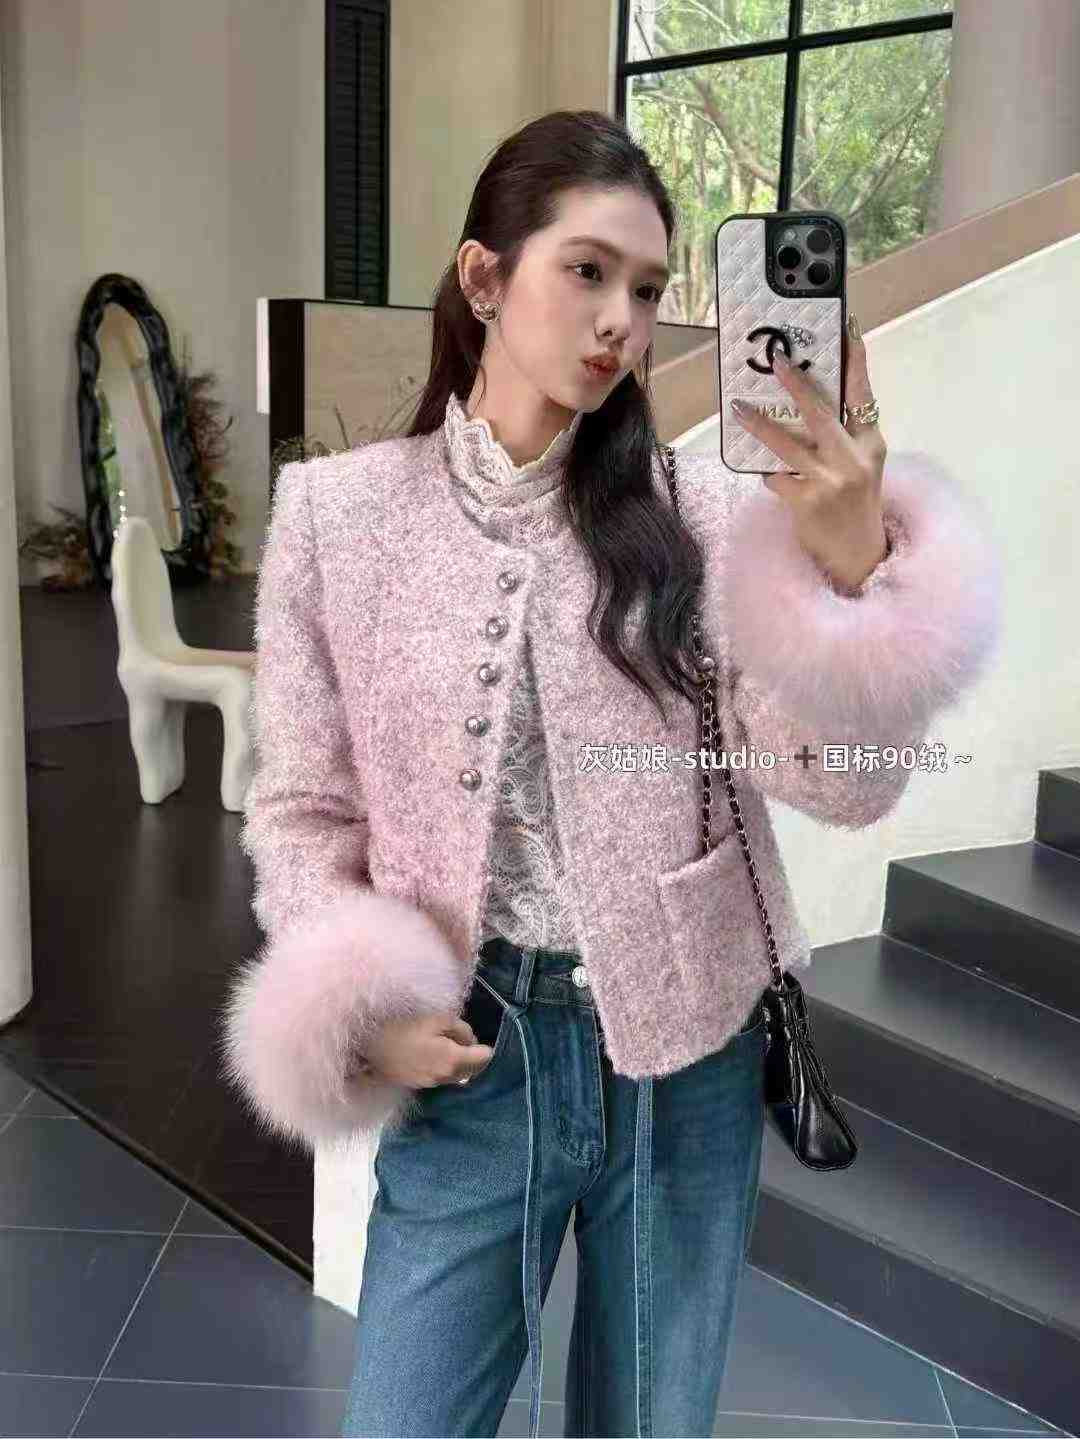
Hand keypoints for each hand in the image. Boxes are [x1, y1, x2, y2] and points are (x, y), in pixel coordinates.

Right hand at [349, 1013, 493, 1088]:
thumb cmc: (405, 1027)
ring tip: (447, 1045)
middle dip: (474, 1057)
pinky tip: (433, 1055)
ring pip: (459, 1076)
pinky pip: (443, 1078)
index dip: (483, 1046)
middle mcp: (446, 1077)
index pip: (484, 1059)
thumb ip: (461, 1029)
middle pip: (474, 1071)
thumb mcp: (438, 1019)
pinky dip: (445, 1068)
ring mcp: (432, 1084)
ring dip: (460, 1064)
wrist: (370, 1046)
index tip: (473, 1037)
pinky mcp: (420, 1085)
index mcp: (453, 1060)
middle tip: (461, 1039)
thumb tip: (470, 1042)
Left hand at [730, 318, 888, 592]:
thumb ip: (844, 434)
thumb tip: (806, 400)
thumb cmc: (857, 502)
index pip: (864, 394)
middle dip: (796, 385)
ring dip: (760, 425)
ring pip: (788, 444)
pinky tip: (763, 470)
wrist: (860, 556)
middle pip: (821, 413)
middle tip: (776, 362)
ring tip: (739, 410)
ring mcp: (831, 482)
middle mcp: (854, 459)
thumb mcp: (863, 464)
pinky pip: (776, 477)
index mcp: (871, 443)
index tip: (847, 328)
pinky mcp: (808, 502)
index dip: (855, 361)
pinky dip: (767, 471)